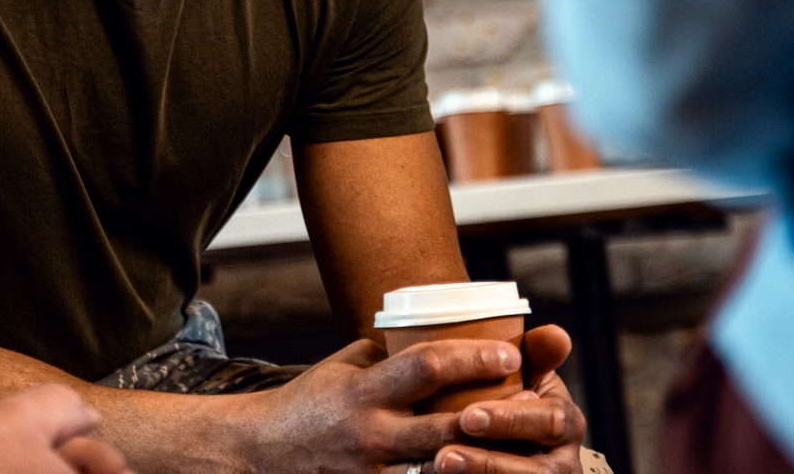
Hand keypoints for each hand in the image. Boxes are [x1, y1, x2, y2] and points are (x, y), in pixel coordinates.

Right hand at [236, 335, 528, 473]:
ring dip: (482, 460)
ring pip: (441, 470)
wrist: (259, 453)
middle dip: (493, 413)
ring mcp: (372, 473)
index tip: (507, 352)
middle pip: (446, 423)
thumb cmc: (308, 404)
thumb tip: (436, 334)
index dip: (472, 357)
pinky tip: (479, 472)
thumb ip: (388, 355)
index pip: (426, 366)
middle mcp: (371, 433)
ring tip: (521, 449)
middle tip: (534, 402)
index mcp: (365, 390)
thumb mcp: (343, 367)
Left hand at [432, 326, 588, 473]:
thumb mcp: (528, 375)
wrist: (507, 439)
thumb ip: (536, 354)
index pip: (549, 420)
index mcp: (568, 423)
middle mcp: (565, 462)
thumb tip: (557, 334)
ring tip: (440, 464)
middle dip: (490, 460)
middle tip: (445, 451)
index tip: (467, 415)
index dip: (511, 420)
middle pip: (537, 470)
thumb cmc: (513, 398)